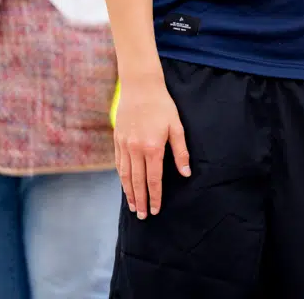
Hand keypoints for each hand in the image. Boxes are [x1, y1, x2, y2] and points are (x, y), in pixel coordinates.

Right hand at [114, 77, 189, 218]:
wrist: (140, 87)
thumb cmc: (162, 106)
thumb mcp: (177, 127)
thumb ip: (180, 152)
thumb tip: (185, 173)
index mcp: (153, 148)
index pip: (153, 179)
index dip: (155, 196)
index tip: (156, 209)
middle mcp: (136, 150)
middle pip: (137, 182)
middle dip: (141, 200)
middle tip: (143, 216)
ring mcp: (124, 145)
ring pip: (125, 175)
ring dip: (129, 193)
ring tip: (133, 206)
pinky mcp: (117, 140)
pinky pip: (118, 164)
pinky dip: (121, 178)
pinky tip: (124, 185)